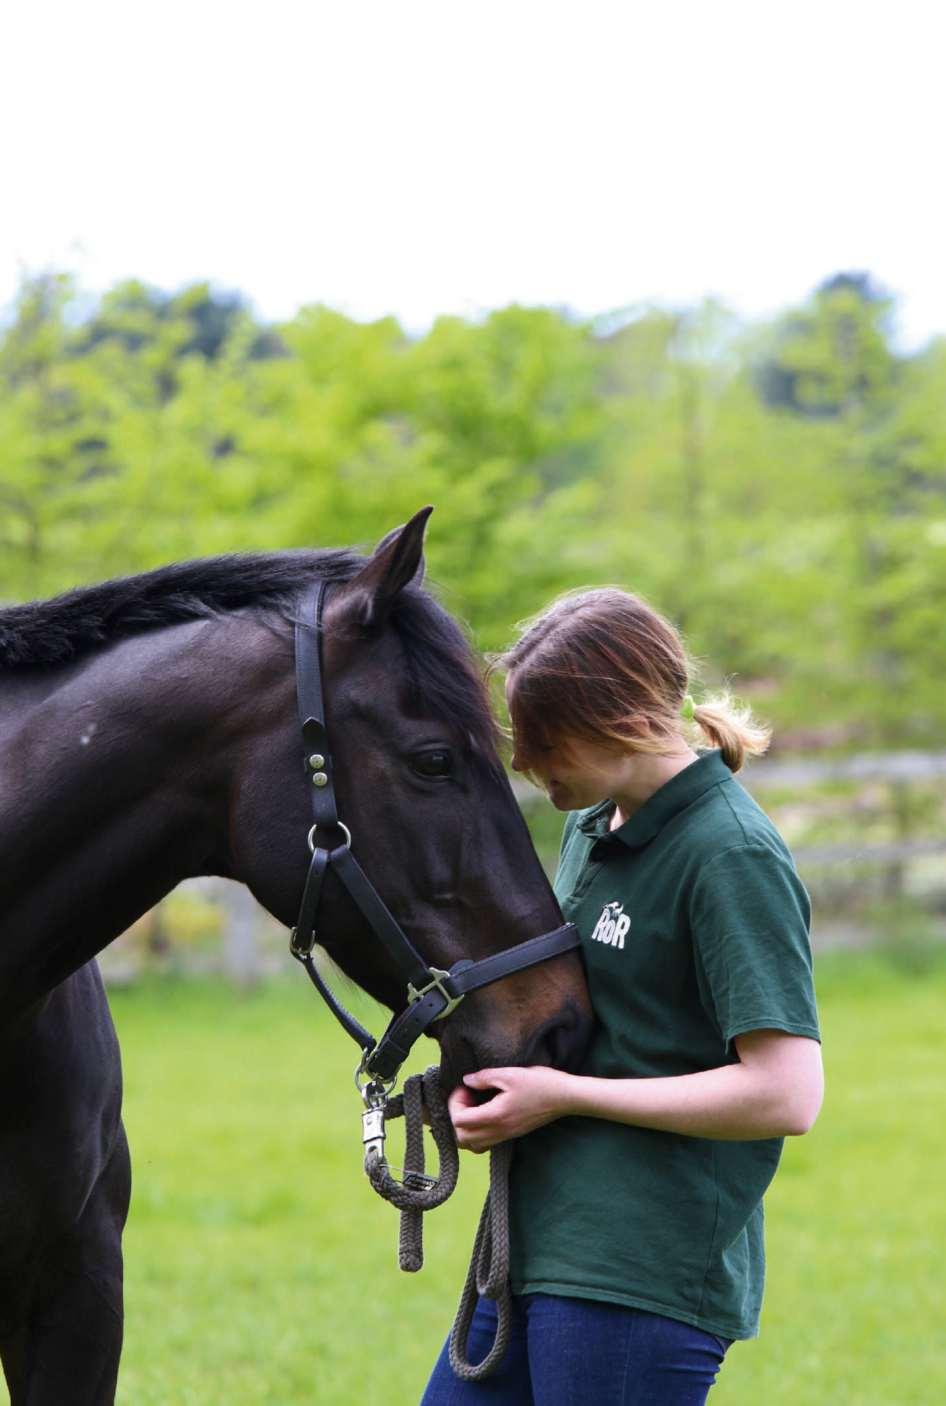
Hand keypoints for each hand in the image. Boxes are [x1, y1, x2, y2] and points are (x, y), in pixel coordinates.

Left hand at [447, 1066, 574, 1152]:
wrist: (565, 1097)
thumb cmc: (539, 1083)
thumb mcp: (510, 1074)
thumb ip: (485, 1078)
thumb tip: (467, 1080)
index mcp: (496, 1115)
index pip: (460, 1121)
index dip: (455, 1103)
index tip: (464, 1087)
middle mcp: (499, 1131)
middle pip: (462, 1138)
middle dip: (456, 1117)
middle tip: (466, 1097)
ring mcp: (506, 1135)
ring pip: (473, 1145)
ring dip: (465, 1128)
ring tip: (473, 1106)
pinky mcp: (512, 1135)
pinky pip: (485, 1143)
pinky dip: (477, 1133)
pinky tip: (485, 1114)